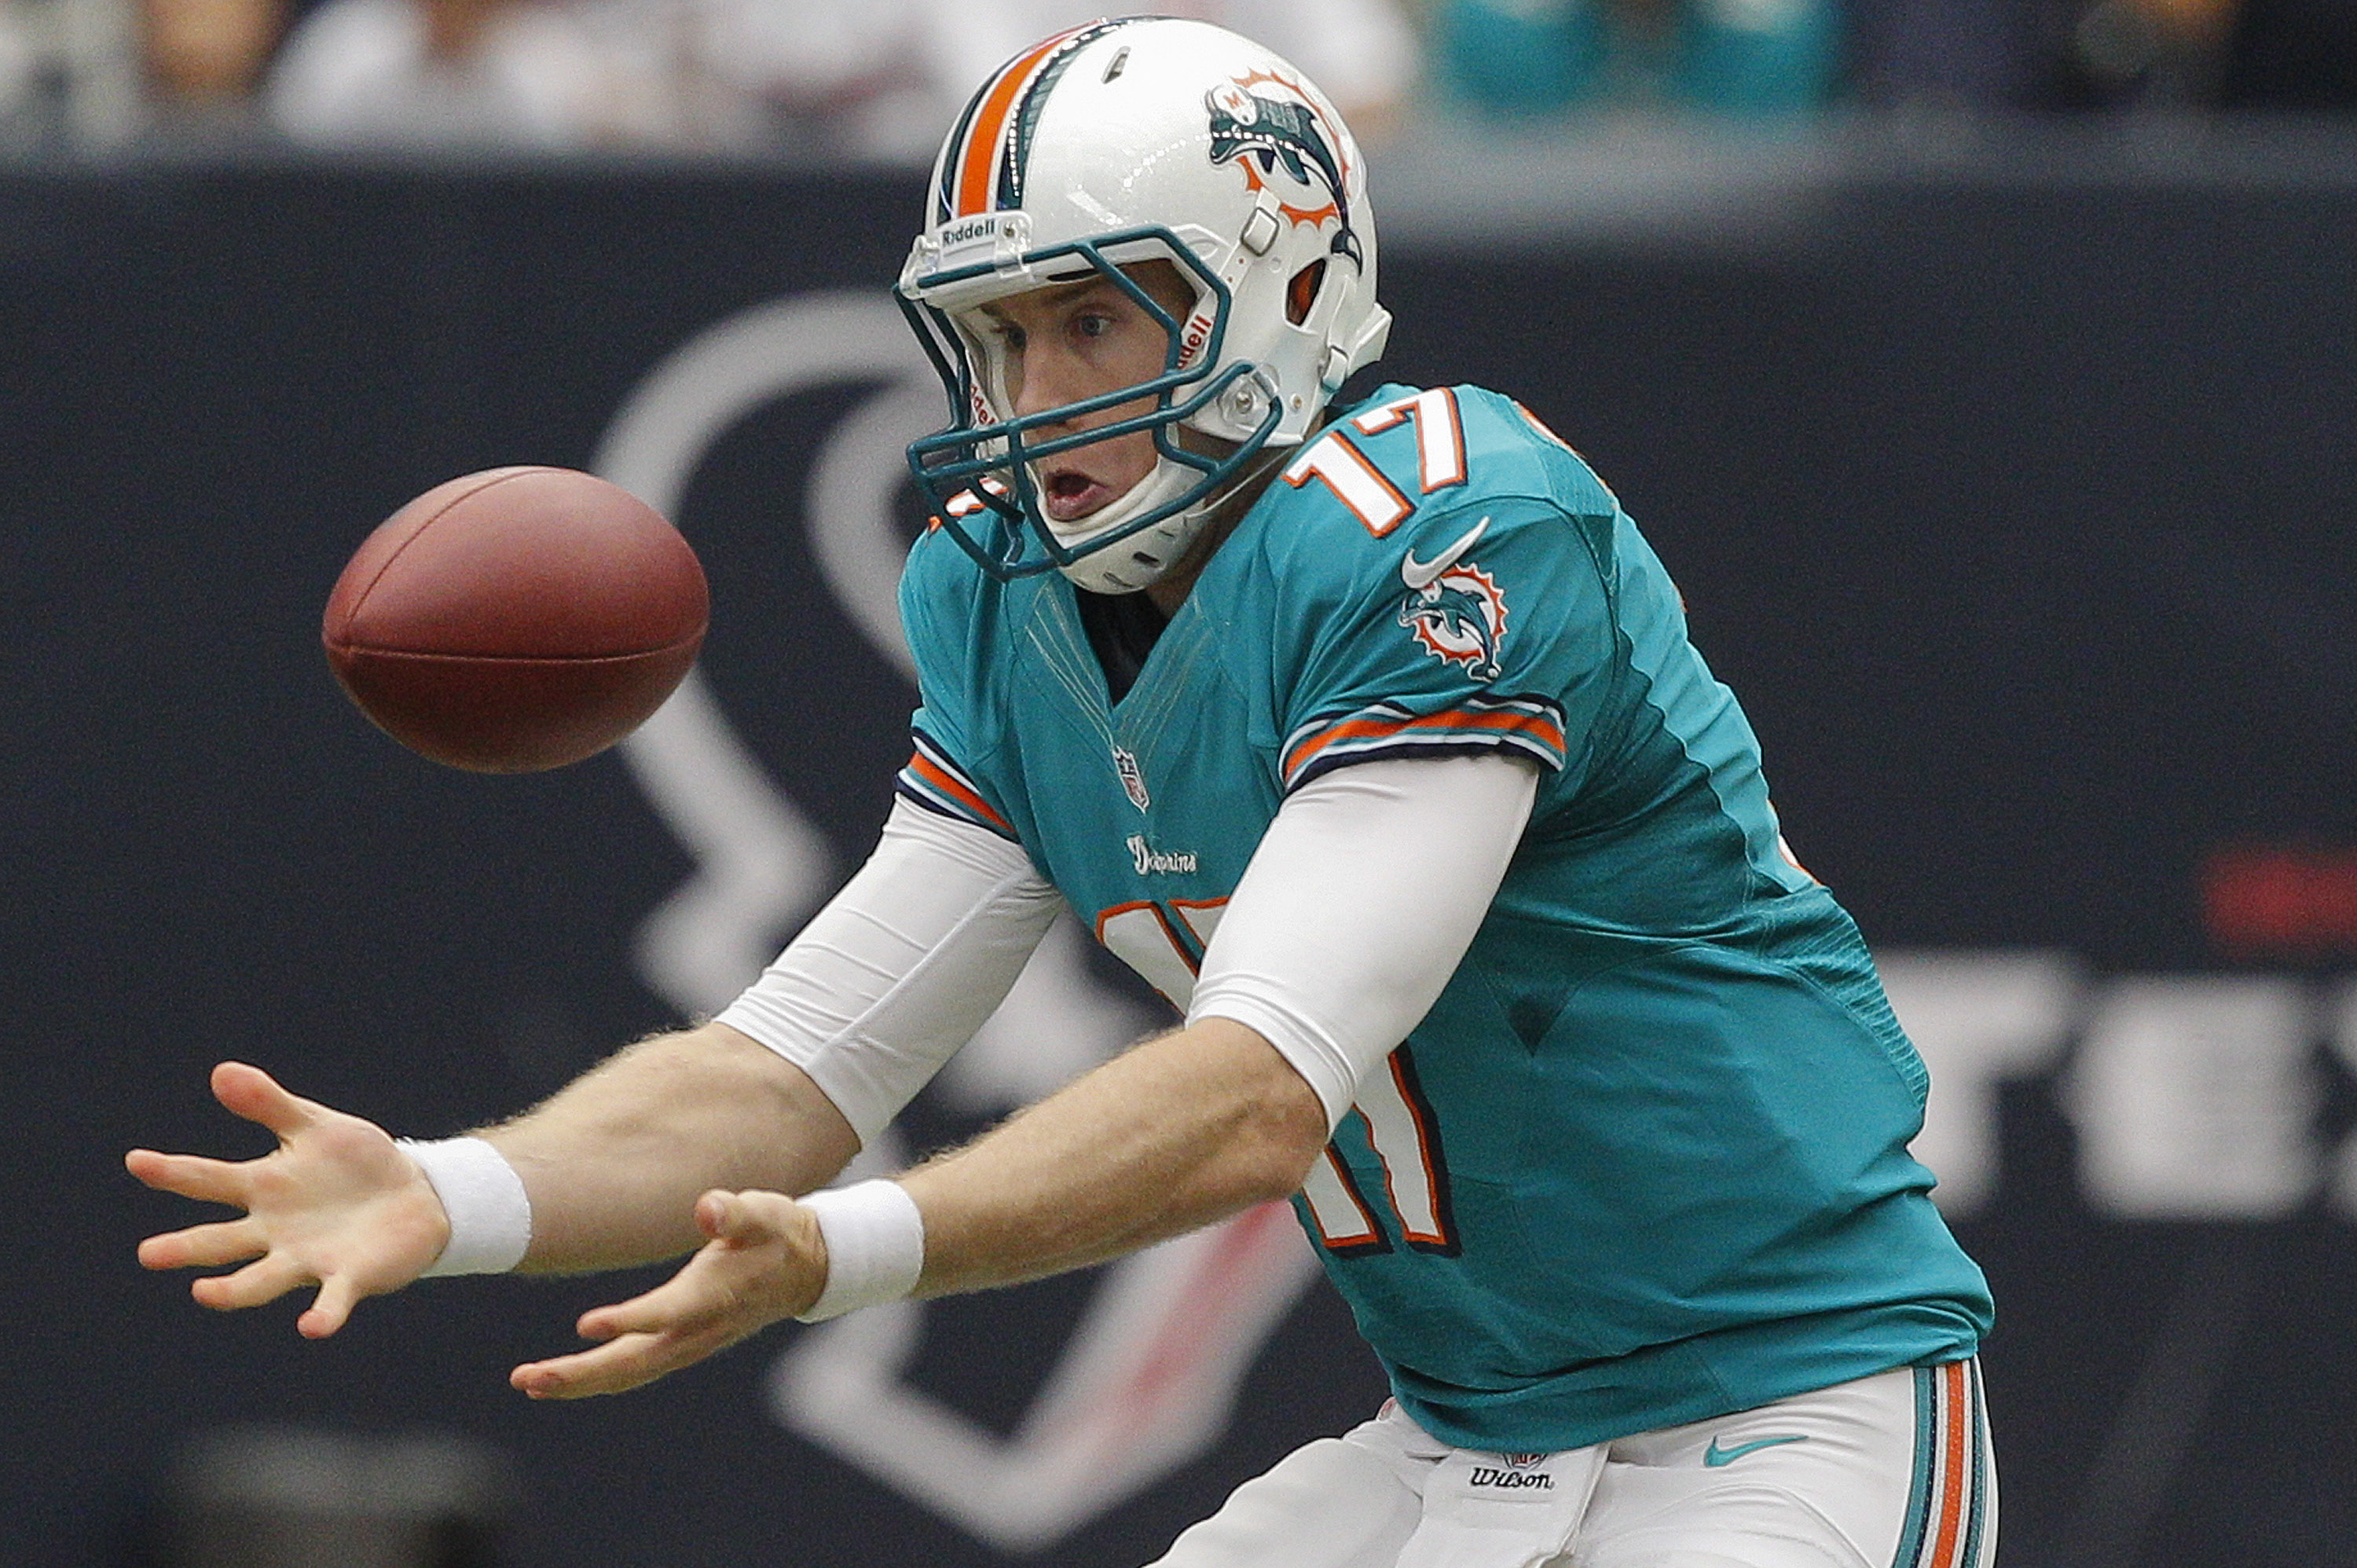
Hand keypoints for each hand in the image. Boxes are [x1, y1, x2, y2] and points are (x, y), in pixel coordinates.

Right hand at [127, 1061, 451, 1337]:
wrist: (416, 1195)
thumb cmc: (357, 1163)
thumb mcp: (315, 1126)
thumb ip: (269, 1105)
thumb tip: (221, 1072)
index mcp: (265, 1188)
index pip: (210, 1179)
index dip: (174, 1171)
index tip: (137, 1160)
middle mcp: (276, 1231)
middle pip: (222, 1242)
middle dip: (186, 1248)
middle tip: (149, 1253)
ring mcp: (309, 1257)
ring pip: (262, 1280)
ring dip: (233, 1290)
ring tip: (204, 1293)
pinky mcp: (349, 1277)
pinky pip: (332, 1301)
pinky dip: (323, 1315)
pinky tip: (311, 1326)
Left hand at [510, 1189, 824, 1399]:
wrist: (807, 1269)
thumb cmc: (779, 1234)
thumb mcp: (765, 1213)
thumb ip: (736, 1212)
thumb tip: (709, 1207)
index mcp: (714, 1297)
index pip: (666, 1314)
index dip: (628, 1321)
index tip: (585, 1325)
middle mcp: (697, 1330)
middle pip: (633, 1363)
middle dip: (579, 1374)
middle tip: (527, 1378)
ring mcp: (689, 1343)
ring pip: (628, 1373)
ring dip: (579, 1381)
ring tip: (528, 1381)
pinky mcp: (682, 1343)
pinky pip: (634, 1369)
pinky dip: (598, 1376)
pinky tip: (563, 1375)